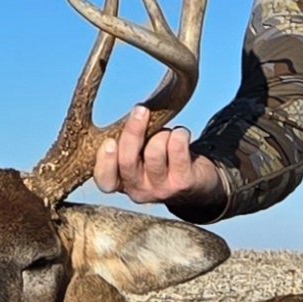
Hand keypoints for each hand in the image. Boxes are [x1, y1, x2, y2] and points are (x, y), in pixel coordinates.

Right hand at [92, 105, 226, 211]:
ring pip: (154, 152)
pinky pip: (176, 149)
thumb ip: (130, 144)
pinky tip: (182, 135)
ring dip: (162, 134)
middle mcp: (139, 192)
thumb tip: (132, 115)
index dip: (104, 162)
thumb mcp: (140, 159)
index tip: (109, 141)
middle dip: (133, 131)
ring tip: (168, 134)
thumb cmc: (162, 163)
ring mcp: (162, 190)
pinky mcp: (183, 183)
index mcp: (122, 184)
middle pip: (128, 161)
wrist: (198, 184)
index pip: (105, 180)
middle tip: (141, 109)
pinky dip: (179, 134)